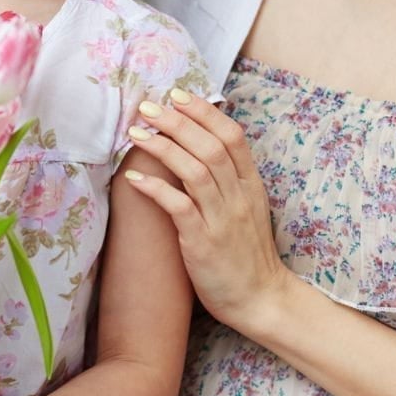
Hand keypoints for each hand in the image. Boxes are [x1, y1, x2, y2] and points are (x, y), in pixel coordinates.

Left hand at [122, 89, 294, 333]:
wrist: (261, 300)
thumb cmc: (246, 253)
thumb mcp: (247, 208)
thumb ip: (229, 178)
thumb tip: (198, 144)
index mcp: (252, 186)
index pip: (232, 137)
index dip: (204, 112)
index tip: (178, 95)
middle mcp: (239, 198)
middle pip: (210, 147)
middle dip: (178, 122)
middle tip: (148, 106)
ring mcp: (222, 220)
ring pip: (195, 171)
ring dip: (163, 148)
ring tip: (136, 133)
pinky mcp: (203, 243)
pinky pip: (179, 208)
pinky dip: (156, 189)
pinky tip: (134, 179)